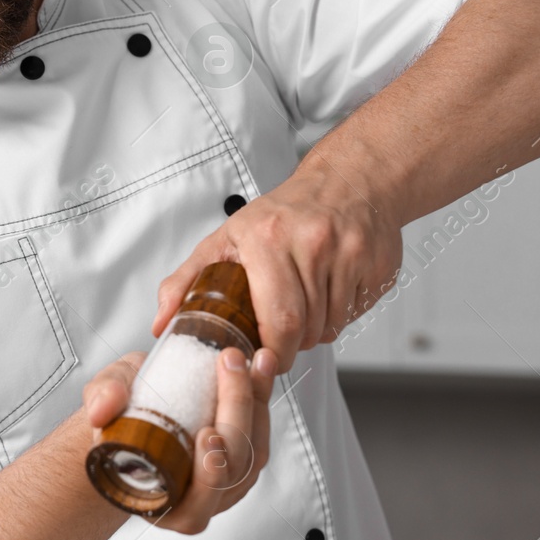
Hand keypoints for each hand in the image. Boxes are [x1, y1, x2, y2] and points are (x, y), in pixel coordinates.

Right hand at [81, 345, 277, 533]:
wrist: (127, 413)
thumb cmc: (116, 419)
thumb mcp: (101, 401)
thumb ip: (101, 400)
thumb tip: (103, 408)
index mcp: (160, 504)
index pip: (195, 506)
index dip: (207, 476)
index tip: (207, 434)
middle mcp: (196, 501)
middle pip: (231, 470)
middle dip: (236, 414)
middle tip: (230, 367)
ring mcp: (225, 484)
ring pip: (254, 455)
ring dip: (257, 404)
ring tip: (254, 362)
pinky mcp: (242, 459)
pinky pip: (261, 436)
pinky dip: (263, 401)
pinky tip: (261, 369)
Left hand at [151, 162, 402, 373]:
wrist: (348, 181)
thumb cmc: (283, 215)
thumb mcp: (227, 239)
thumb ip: (188, 281)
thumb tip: (161, 322)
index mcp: (268, 238)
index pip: (277, 319)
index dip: (272, 351)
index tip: (263, 358)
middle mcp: (313, 242)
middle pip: (306, 328)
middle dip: (292, 346)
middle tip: (282, 339)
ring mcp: (350, 253)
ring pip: (332, 325)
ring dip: (316, 331)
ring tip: (304, 304)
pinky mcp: (378, 265)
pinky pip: (356, 313)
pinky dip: (341, 314)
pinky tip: (330, 291)